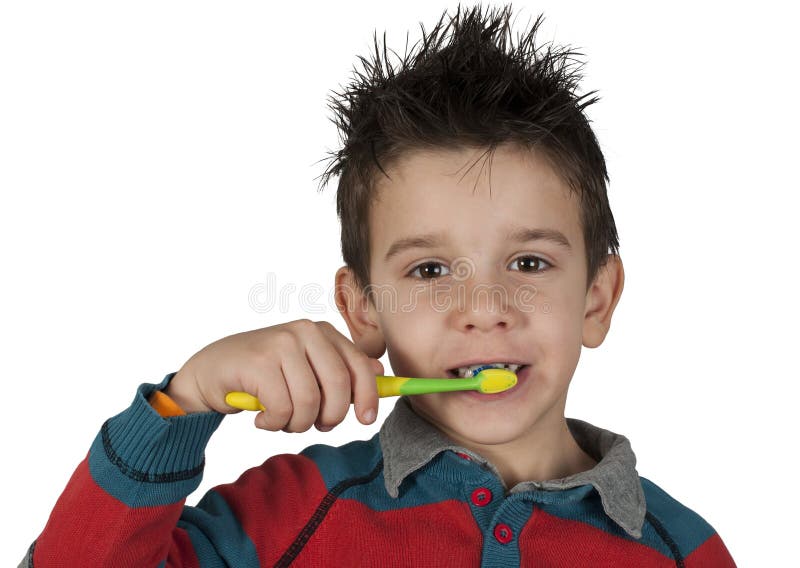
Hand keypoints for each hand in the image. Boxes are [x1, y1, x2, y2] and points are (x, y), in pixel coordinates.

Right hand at [164, 319, 383, 431]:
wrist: (211, 371)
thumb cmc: (263, 372)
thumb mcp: (305, 367)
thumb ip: (340, 368)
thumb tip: (379, 371)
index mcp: (321, 332)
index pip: (357, 366)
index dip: (367, 395)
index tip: (366, 419)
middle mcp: (303, 332)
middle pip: (338, 386)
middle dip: (330, 416)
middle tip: (316, 425)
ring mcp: (280, 345)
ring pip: (309, 403)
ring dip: (297, 424)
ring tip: (282, 419)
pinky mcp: (258, 363)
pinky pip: (281, 409)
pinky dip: (273, 423)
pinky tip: (262, 418)